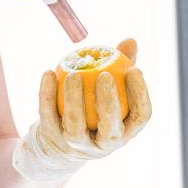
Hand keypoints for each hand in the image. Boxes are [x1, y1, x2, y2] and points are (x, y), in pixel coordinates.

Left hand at [12, 38, 152, 180]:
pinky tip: (49, 73)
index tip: (134, 69)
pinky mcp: (53, 141)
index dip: (140, 94)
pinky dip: (48, 96)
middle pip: (110, 129)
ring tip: (74, 75)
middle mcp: (105, 144)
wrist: (60, 139)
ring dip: (74, 101)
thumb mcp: (110, 88)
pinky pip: (49, 118)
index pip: (140, 116)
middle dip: (109, 103)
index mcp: (126, 130)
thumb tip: (130, 41)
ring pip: (75, 128)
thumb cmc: (95, 106)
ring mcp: (78, 146)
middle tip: (105, 75)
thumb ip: (121, 66)